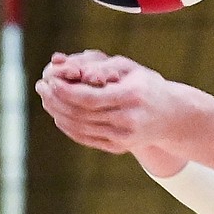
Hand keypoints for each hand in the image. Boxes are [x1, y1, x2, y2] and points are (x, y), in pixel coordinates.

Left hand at [35, 52, 179, 154]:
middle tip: (41, 86)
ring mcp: (124, 137)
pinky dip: (68, 127)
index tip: (49, 79)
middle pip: (80, 114)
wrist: (172, 116)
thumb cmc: (147, 85)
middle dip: (55, 100)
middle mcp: (128, 120)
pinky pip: (85, 138)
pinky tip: (59, 114)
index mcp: (132, 97)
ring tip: (46, 98)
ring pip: (79, 128)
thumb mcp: (129, 68)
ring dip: (58, 113)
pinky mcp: (119, 147)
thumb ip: (100, 66)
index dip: (64, 90)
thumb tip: (71, 70)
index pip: (88, 98)